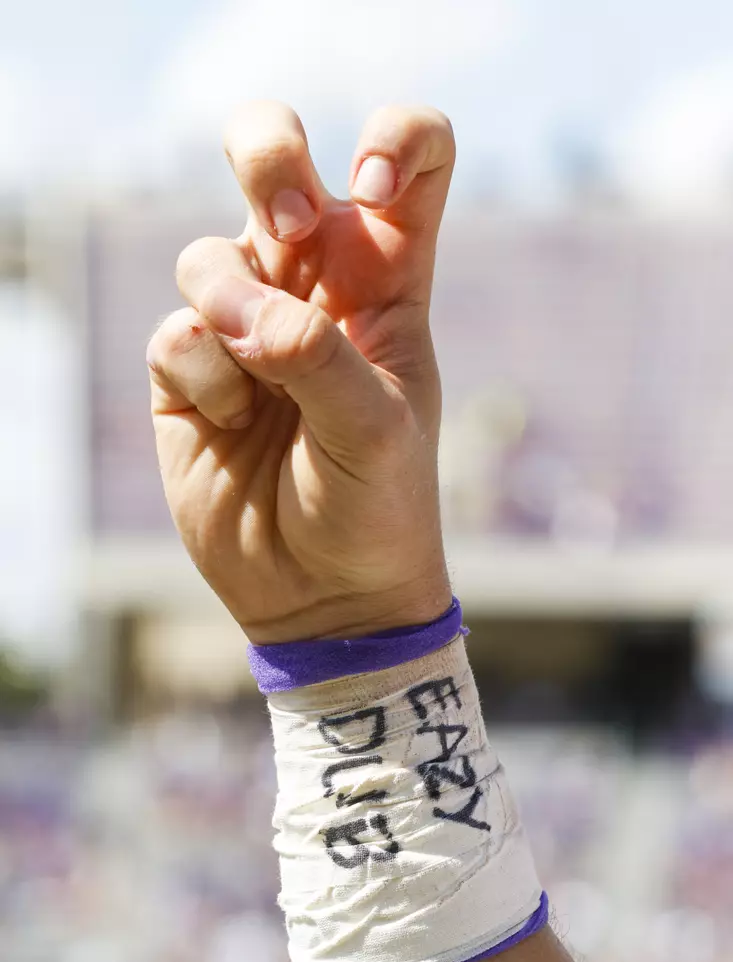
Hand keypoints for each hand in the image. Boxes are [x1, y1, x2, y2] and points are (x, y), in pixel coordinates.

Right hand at [147, 101, 454, 642]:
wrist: (325, 594)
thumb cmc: (378, 508)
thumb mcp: (375, 430)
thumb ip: (317, 356)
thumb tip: (239, 314)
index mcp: (387, 281)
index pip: (410, 159)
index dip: (395, 141)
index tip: (374, 192)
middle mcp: (312, 287)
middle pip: (274, 157)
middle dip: (266, 155)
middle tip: (288, 229)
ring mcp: (244, 325)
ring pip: (206, 255)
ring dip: (225, 304)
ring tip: (257, 380)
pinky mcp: (189, 374)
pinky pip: (173, 333)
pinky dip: (200, 376)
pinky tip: (232, 426)